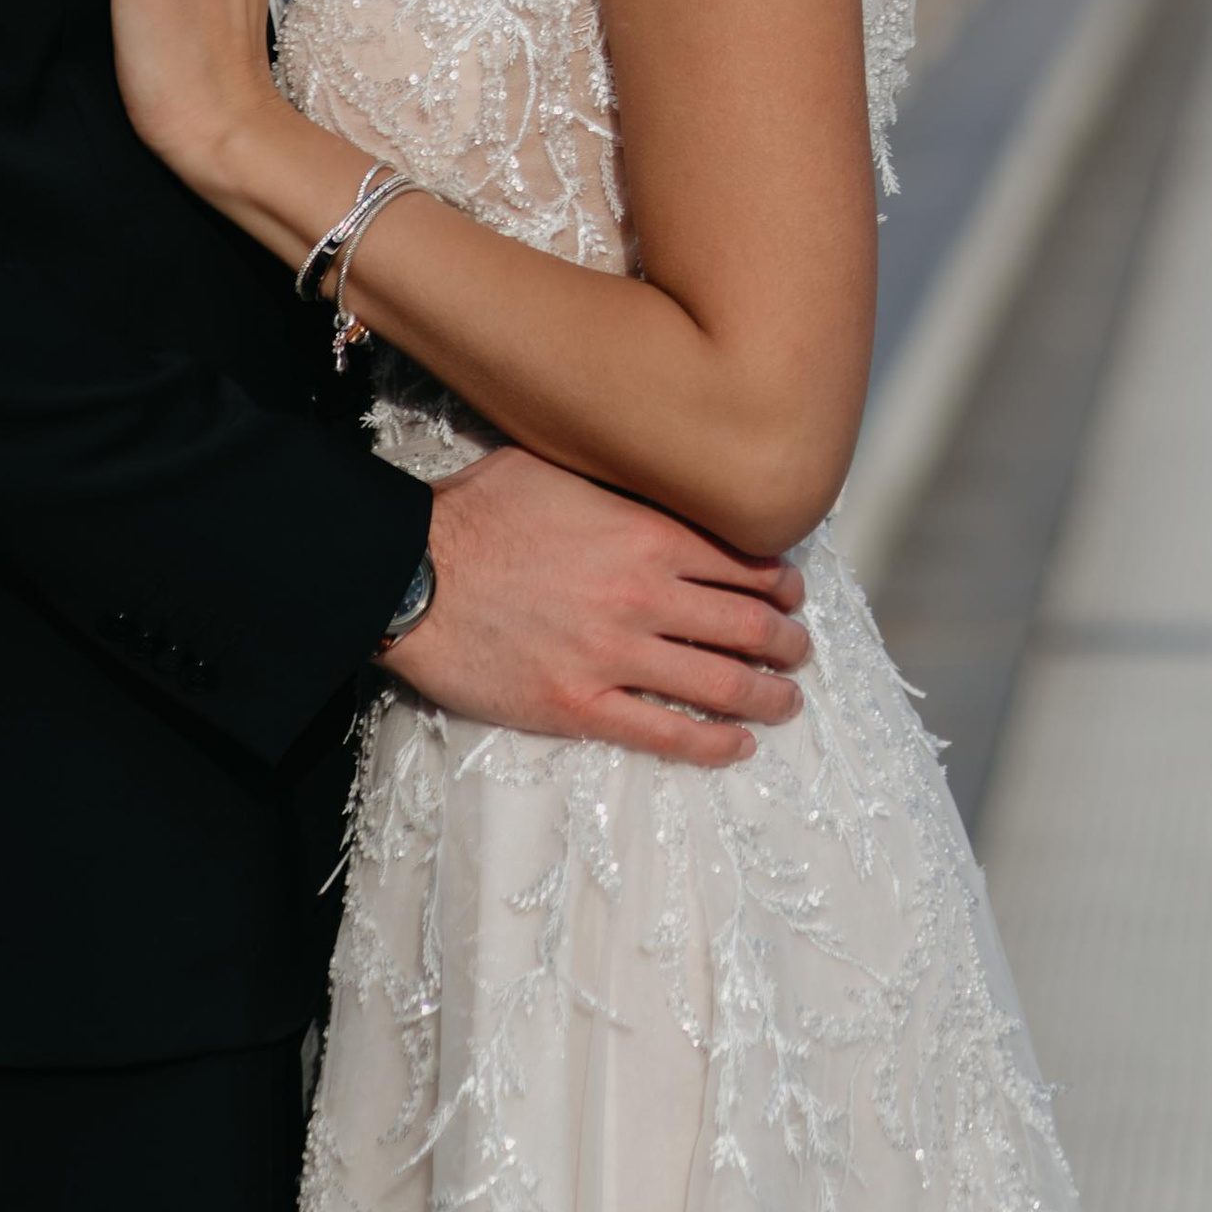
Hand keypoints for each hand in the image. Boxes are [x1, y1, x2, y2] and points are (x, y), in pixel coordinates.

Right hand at [390, 446, 809, 767]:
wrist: (412, 572)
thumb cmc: (480, 509)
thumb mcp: (559, 465)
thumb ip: (621, 479)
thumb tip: (657, 469)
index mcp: (644, 532)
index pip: (741, 562)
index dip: (779, 583)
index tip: (792, 593)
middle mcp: (643, 594)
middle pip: (746, 625)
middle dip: (786, 640)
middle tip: (798, 648)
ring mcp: (614, 656)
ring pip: (719, 684)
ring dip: (767, 695)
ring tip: (787, 699)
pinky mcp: (579, 706)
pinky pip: (664, 735)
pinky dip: (712, 744)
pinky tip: (737, 745)